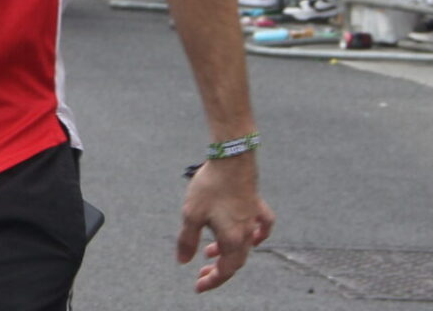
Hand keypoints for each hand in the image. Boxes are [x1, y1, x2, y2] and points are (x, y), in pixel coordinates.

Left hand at [176, 155, 273, 292]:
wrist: (231, 160)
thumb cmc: (210, 187)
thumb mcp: (191, 215)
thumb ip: (187, 240)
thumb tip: (183, 261)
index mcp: (232, 240)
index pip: (225, 270)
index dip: (212, 281)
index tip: (198, 287)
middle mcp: (247, 234)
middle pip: (236, 261)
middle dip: (218, 270)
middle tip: (201, 273)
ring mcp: (254, 219)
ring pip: (245, 246)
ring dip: (228, 253)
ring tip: (209, 252)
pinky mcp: (256, 205)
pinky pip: (262, 227)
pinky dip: (258, 236)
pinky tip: (253, 238)